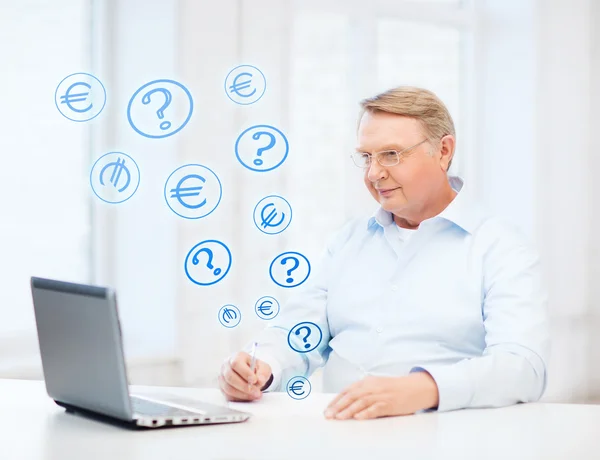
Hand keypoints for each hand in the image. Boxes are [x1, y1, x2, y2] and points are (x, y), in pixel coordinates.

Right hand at [218, 351, 272, 401]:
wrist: (253, 375)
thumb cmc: (257, 370)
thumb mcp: (264, 368)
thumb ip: (263, 373)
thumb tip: (260, 380)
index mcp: (237, 357)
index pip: (236, 363)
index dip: (245, 373)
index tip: (255, 380)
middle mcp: (227, 366)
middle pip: (230, 377)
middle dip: (244, 386)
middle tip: (256, 392)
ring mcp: (223, 377)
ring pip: (228, 388)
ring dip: (243, 394)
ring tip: (255, 395)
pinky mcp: (222, 388)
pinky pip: (228, 396)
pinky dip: (239, 398)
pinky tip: (248, 397)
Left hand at [324, 372, 438, 419]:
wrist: (415, 387)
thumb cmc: (395, 388)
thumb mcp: (376, 386)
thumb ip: (363, 391)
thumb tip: (346, 402)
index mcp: (367, 382)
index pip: (347, 391)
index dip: (336, 400)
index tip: (327, 409)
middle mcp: (372, 387)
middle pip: (351, 396)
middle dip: (338, 406)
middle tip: (328, 415)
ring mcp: (381, 395)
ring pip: (361, 402)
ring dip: (348, 410)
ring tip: (339, 418)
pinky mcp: (389, 403)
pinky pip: (376, 408)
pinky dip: (366, 412)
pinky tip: (358, 417)